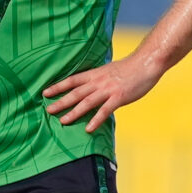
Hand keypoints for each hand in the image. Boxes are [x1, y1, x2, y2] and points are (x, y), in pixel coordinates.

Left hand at [43, 56, 164, 131]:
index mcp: (94, 74)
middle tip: (48, 110)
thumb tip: (89, 86)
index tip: (45, 92)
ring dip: (73, 113)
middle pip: (75, 93)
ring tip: (62, 121)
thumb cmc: (128, 68)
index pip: (72, 80)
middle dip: (60, 102)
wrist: (146, 63)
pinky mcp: (119, 97)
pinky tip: (88, 129)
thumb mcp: (108, 70)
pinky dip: (96, 120)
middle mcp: (98, 82)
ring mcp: (108, 90)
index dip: (58, 86)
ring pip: (86, 102)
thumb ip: (97, 79)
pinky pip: (105, 110)